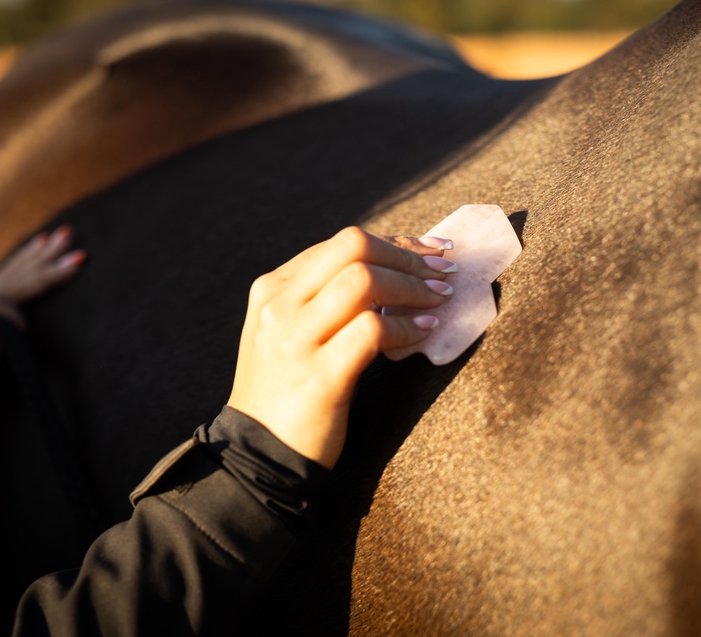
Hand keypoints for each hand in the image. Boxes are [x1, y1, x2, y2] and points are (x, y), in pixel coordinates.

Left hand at [0, 226, 85, 428]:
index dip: (13, 315)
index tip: (23, 334)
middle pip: (10, 282)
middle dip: (45, 268)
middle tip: (80, 256)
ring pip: (12, 274)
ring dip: (41, 255)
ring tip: (66, 234)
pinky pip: (9, 277)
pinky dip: (28, 259)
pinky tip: (42, 242)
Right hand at [227, 227, 455, 467]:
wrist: (257, 457)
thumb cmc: (287, 394)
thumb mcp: (290, 334)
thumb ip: (324, 300)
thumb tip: (394, 271)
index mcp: (272, 289)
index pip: (342, 244)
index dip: (395, 243)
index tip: (430, 251)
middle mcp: (279, 307)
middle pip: (354, 248)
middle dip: (408, 256)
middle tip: (444, 273)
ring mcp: (295, 340)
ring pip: (365, 281)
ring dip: (413, 287)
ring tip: (439, 300)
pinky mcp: (319, 377)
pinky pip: (374, 330)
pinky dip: (408, 326)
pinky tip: (425, 331)